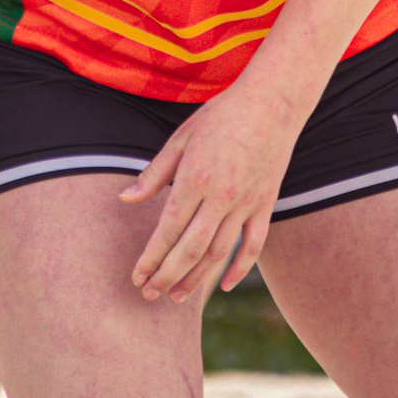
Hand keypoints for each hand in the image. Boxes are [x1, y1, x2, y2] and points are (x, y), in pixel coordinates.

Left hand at [121, 76, 301, 303]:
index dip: (151, 258)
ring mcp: (246, 203)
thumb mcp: (181, 137)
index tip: (137, 276)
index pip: (168, 230)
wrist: (273, 101)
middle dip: (167, 276)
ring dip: (197, 279)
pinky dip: (240, 269)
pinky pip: (254, 245)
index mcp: (196, 178)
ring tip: (177, 296)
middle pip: (191, 249)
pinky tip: (224, 285)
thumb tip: (125, 199)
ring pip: (219, 253)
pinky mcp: (265, 204)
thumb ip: (154, 174)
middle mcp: (222, 197)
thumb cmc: (222, 115)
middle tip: (149, 295)